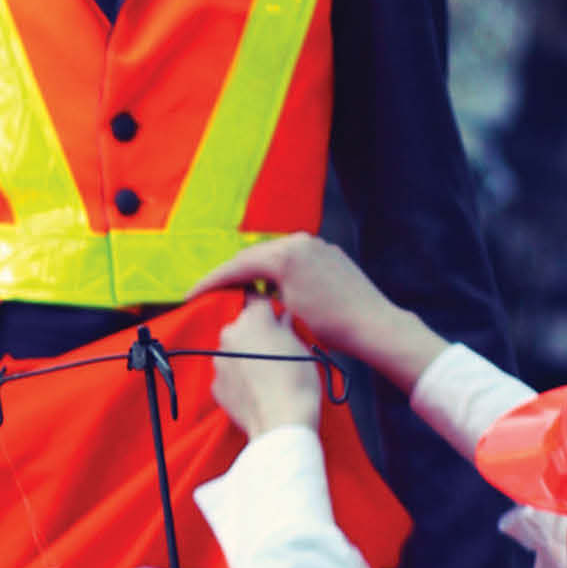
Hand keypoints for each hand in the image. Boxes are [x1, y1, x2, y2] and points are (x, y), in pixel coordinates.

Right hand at [189, 233, 445, 393]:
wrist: (374, 325)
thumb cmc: (332, 324)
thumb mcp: (287, 311)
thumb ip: (260, 294)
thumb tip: (246, 292)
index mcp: (286, 254)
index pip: (238, 265)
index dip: (212, 281)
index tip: (192, 294)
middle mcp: (300, 242)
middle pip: (254, 256)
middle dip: (230, 274)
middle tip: (208, 290)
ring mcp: (316, 245)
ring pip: (273, 256)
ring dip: (253, 272)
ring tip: (235, 290)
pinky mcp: (328, 253)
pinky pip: (292, 258)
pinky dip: (276, 272)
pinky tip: (269, 287)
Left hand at [210, 298, 325, 438]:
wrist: (282, 422)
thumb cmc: (298, 384)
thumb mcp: (301, 347)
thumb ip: (286, 327)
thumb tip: (281, 320)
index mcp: (253, 319)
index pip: (257, 298)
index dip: (269, 307)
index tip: (275, 316)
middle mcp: (230, 335)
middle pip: (242, 324)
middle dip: (256, 332)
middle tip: (275, 348)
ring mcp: (219, 361)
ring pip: (233, 349)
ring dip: (245, 355)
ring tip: (268, 373)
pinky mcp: (216, 385)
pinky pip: (228, 373)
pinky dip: (239, 377)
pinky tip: (257, 388)